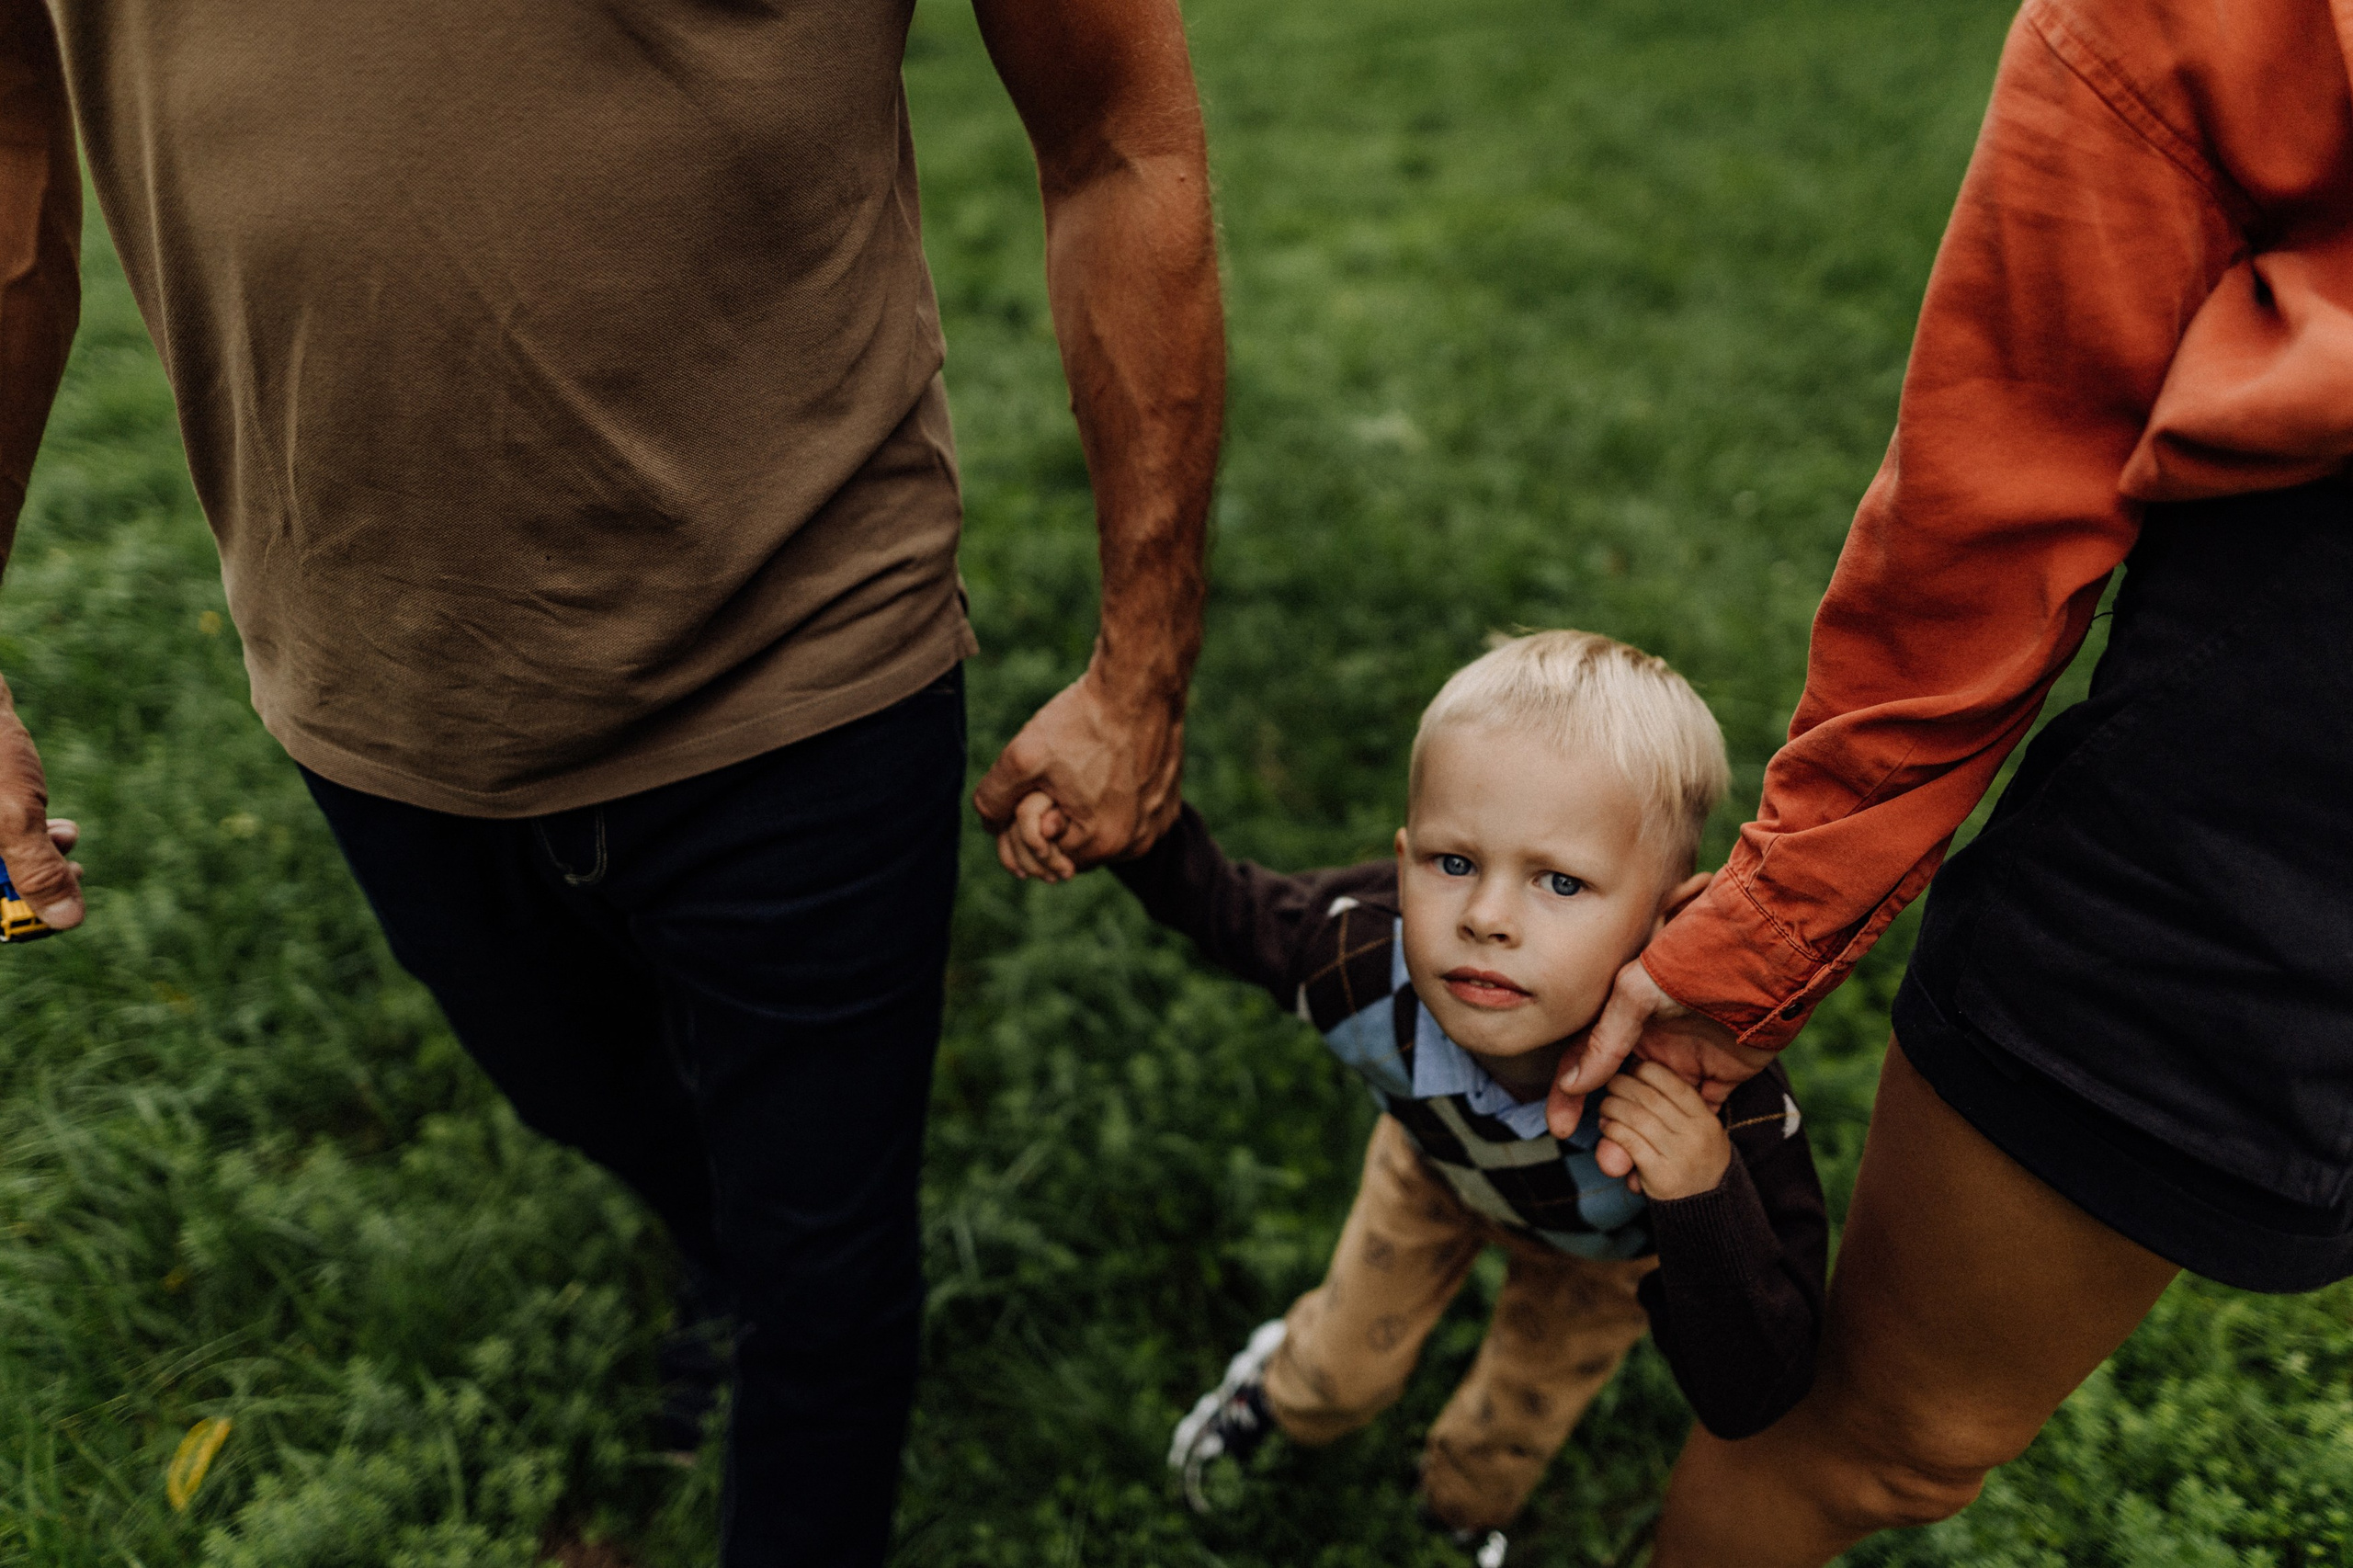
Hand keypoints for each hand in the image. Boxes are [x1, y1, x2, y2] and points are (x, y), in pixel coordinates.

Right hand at [0, 675, 83, 928]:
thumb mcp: (14, 816)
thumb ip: (37, 870)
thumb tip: (66, 922)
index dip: (14, 921)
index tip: (57, 915)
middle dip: (34, 884)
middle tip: (76, 874)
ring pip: (0, 860)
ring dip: (39, 857)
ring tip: (69, 840)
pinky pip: (2, 835)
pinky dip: (29, 835)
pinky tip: (60, 826)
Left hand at [973, 660, 1183, 881]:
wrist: (1140, 683)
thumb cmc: (1081, 720)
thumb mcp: (1021, 758)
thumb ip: (993, 799)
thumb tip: (990, 824)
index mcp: (1100, 843)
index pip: (1042, 854)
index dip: (1026, 822)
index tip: (1035, 787)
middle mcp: (1135, 844)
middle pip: (1073, 846)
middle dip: (1055, 818)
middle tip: (1056, 777)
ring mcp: (1155, 825)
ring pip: (1101, 831)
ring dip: (1083, 810)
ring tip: (1082, 769)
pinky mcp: (1167, 805)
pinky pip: (1129, 816)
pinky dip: (1113, 800)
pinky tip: (1107, 766)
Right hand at [1546, 956, 1772, 1167]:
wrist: (1765, 962)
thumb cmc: (1694, 964)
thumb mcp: (1636, 992)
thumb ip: (1606, 1038)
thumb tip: (1574, 1082)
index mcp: (1624, 1020)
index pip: (1585, 1062)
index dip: (1569, 1096)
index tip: (1562, 1128)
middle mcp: (1651, 1043)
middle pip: (1619, 1096)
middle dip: (1608, 1132)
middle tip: (1608, 1163)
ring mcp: (1686, 1061)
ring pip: (1655, 1113)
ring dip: (1640, 1143)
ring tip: (1632, 1174)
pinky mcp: (1721, 1076)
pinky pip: (1696, 1115)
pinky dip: (1680, 1140)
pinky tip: (1668, 1165)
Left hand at [1597, 1059, 1730, 1199]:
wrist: (1707, 1211)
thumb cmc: (1696, 1164)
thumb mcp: (1701, 1133)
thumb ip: (1677, 1109)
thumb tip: (1638, 1075)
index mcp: (1706, 1120)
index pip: (1674, 1084)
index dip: (1647, 1071)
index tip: (1632, 1069)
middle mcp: (1695, 1135)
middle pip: (1650, 1097)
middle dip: (1623, 1086)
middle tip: (1611, 1085)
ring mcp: (1679, 1155)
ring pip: (1636, 1117)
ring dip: (1612, 1107)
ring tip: (1605, 1108)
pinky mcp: (1661, 1175)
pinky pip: (1629, 1142)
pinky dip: (1612, 1131)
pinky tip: (1607, 1128)